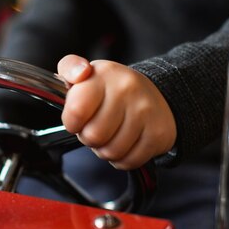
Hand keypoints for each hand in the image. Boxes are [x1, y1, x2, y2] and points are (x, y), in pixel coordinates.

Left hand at [58, 54, 176, 169]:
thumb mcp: (86, 73)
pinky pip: (129, 161)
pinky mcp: (158, 132)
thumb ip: (70, 68)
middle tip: (96, 127)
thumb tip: (80, 72)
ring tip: (110, 135)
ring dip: (106, 150)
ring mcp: (145, 111)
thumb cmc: (111, 89)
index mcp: (104, 74)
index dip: (72, 123)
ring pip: (111, 152)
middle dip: (89, 138)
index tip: (77, 119)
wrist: (153, 94)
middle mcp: (127, 89)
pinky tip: (125, 143)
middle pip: (93, 136)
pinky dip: (123, 159)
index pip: (76, 110)